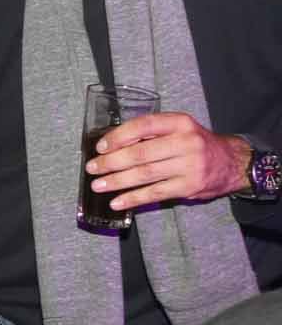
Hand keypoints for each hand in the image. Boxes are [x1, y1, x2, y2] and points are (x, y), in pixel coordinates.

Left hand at [86, 113, 250, 209]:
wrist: (233, 162)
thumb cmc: (196, 144)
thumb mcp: (179, 129)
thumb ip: (152, 133)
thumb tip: (111, 145)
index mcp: (180, 123)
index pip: (143, 125)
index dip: (118, 136)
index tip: (100, 147)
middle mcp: (186, 142)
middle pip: (141, 153)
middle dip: (111, 162)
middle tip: (92, 168)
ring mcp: (189, 166)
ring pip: (145, 174)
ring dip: (117, 181)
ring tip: (98, 185)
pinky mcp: (189, 187)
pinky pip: (155, 193)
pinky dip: (133, 198)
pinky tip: (117, 202)